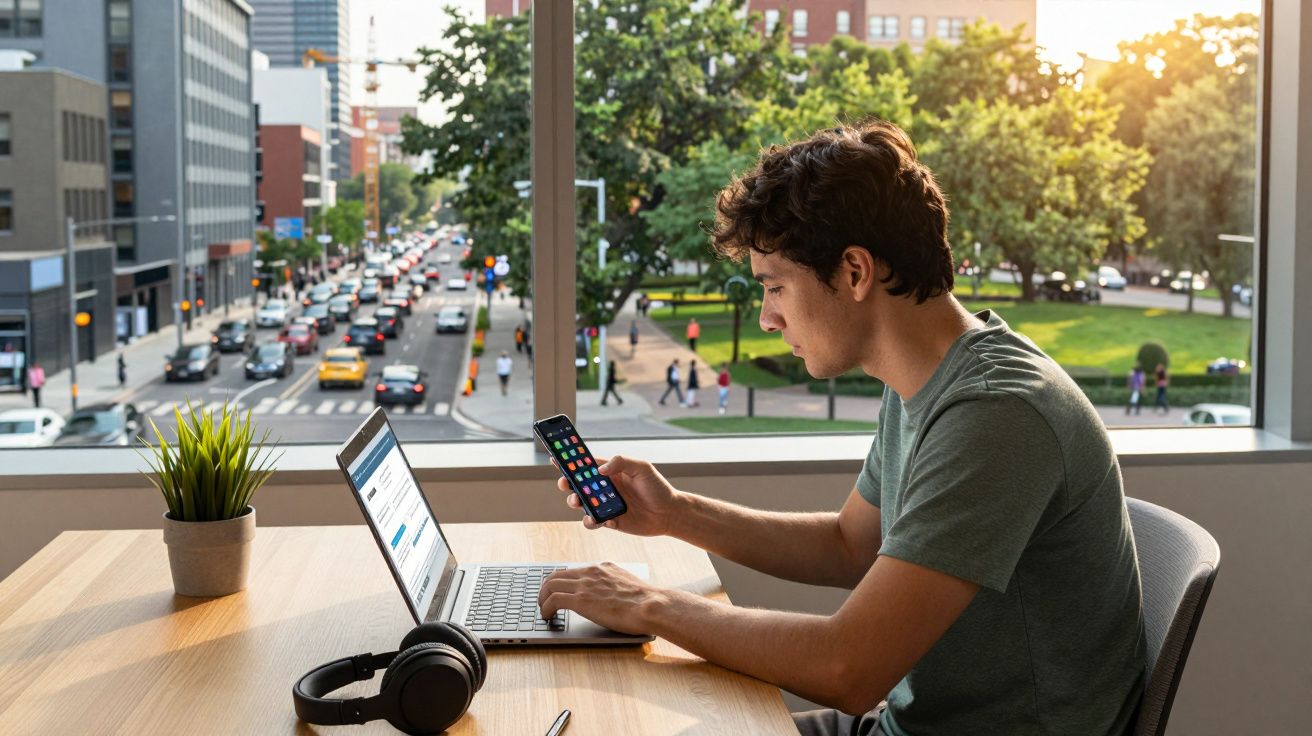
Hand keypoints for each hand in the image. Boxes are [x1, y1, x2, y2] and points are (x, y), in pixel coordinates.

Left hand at [538, 562, 666, 634]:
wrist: (649, 605)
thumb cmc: (645, 601)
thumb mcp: (627, 584)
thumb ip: (615, 585)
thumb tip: (612, 595)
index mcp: (602, 568)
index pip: (573, 570)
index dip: (562, 582)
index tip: (559, 591)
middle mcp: (591, 572)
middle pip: (557, 575)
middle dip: (546, 588)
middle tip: (544, 600)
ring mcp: (584, 585)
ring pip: (550, 585)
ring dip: (543, 598)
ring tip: (543, 610)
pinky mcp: (580, 600)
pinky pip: (553, 600)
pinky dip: (545, 608)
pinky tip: (547, 616)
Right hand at [552, 454, 680, 536]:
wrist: (669, 513)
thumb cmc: (657, 487)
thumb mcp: (642, 467)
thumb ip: (621, 462)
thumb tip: (600, 469)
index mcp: (610, 472)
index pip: (585, 465)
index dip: (570, 462)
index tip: (556, 458)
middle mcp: (604, 488)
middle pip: (578, 485)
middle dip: (567, 483)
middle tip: (565, 484)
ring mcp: (605, 505)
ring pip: (581, 504)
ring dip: (575, 502)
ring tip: (578, 502)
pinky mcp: (609, 522)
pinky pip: (593, 522)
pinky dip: (592, 521)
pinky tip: (603, 520)